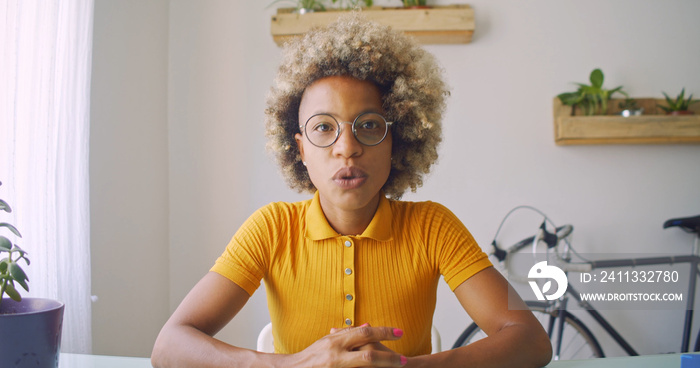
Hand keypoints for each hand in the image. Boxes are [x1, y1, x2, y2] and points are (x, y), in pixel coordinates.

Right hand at [287, 324, 406, 367]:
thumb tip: (368, 327)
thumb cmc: (310, 356)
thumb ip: (347, 334)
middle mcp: (336, 355)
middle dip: (389, 357)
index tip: (400, 333)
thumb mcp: (328, 341)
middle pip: (368, 354)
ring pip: (365, 366)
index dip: (384, 332)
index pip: (365, 333)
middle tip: (405, 360)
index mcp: (336, 341)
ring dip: (382, 367)